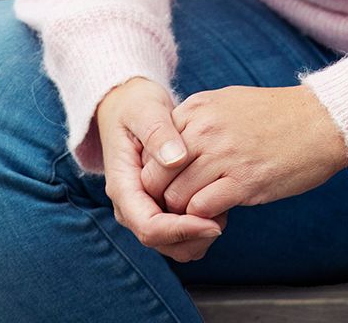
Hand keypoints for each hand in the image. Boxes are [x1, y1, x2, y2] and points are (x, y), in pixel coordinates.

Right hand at [93, 77, 227, 262]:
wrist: (128, 104)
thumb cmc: (135, 105)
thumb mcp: (144, 110)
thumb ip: (158, 134)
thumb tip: (175, 161)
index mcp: (123, 186)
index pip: (149, 226)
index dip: (180, 229)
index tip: (211, 222)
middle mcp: (131, 205)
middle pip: (162, 242)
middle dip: (194, 238)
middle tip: (224, 219)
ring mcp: (144, 207)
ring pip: (171, 243)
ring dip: (198, 236)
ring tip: (223, 210)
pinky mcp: (157, 204)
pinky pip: (178, 231)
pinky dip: (198, 227)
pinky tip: (216, 206)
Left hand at [140, 83, 347, 222]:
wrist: (322, 121)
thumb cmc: (277, 115)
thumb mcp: (227, 103)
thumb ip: (197, 122)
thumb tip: (172, 149)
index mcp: (197, 108)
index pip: (151, 148)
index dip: (155, 174)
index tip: (168, 185)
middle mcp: (204, 128)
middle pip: (155, 175)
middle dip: (161, 197)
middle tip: (176, 208)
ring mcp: (223, 155)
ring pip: (175, 197)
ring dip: (183, 212)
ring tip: (200, 213)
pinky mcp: (243, 181)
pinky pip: (201, 209)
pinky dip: (204, 219)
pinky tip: (220, 215)